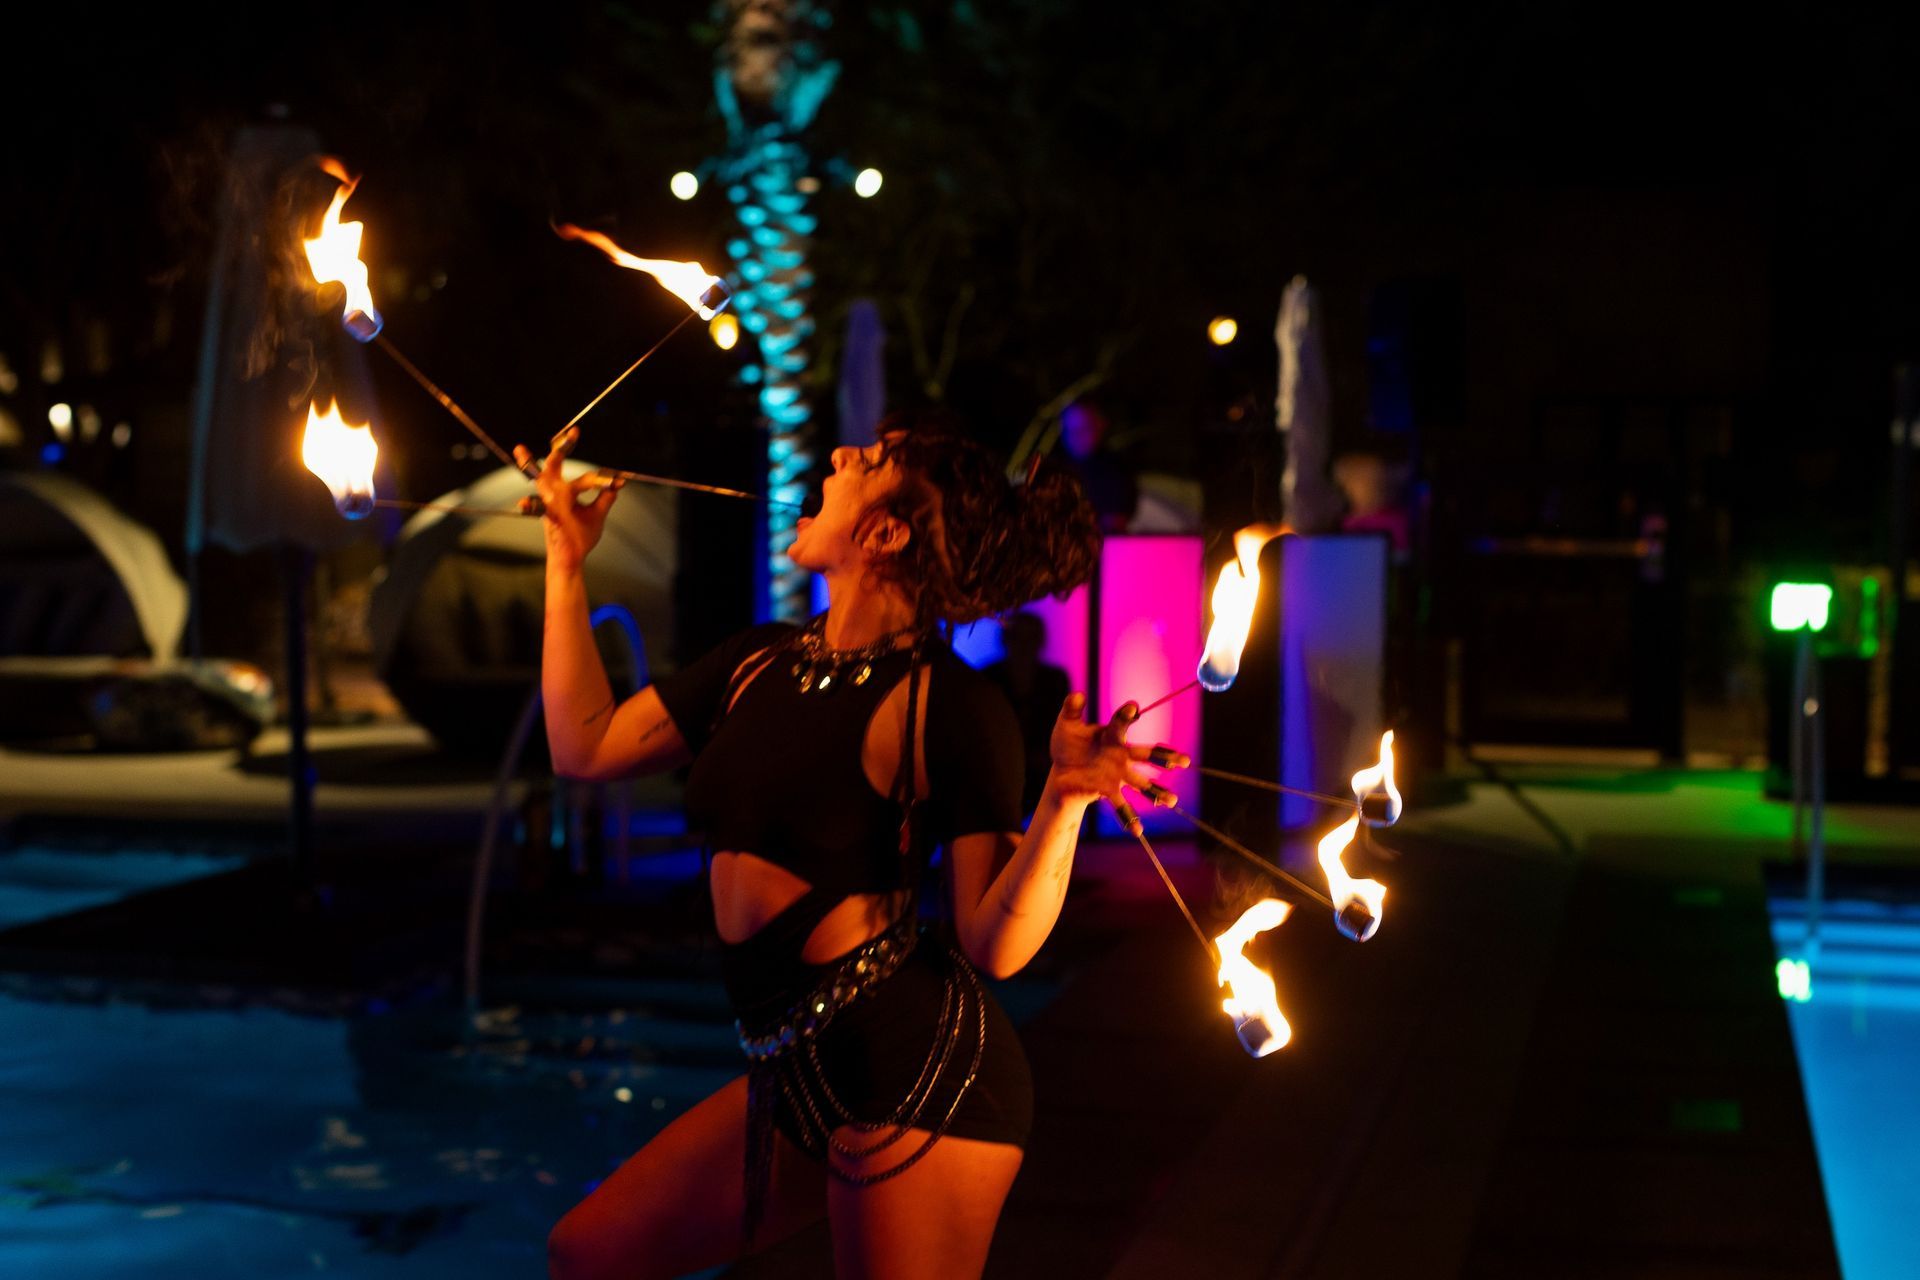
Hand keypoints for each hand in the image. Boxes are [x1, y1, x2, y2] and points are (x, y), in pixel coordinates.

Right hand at [514, 429, 621, 573]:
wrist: (571, 560)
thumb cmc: (580, 537)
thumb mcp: (597, 514)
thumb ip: (605, 498)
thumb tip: (618, 483)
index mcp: (564, 490)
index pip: (572, 468)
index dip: (587, 464)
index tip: (592, 449)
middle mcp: (555, 493)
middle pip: (552, 466)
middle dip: (561, 448)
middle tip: (573, 431)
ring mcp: (551, 504)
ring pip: (543, 480)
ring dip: (536, 466)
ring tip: (521, 450)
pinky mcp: (550, 518)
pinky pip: (543, 507)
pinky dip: (534, 505)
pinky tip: (523, 503)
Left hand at [1045, 693, 1189, 812]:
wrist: (1062, 771)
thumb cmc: (1068, 745)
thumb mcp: (1067, 725)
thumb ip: (1072, 710)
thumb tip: (1077, 694)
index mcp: (1112, 736)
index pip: (1121, 723)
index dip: (1126, 715)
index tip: (1132, 707)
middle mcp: (1120, 756)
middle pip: (1146, 755)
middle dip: (1165, 758)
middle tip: (1185, 761)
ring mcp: (1117, 775)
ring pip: (1142, 783)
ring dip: (1157, 792)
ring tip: (1172, 801)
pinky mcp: (1108, 791)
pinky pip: (1122, 806)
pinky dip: (1130, 819)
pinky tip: (1138, 832)